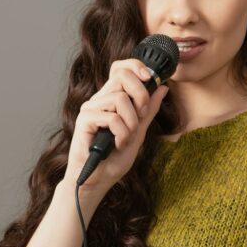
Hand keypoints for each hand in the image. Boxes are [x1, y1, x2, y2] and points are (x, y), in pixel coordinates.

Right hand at [64, 58, 169, 194]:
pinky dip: (121, 133)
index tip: (151, 78)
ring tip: (126, 138)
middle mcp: (99, 100)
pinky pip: (111, 117)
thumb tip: (162, 88)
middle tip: (141, 116)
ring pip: (119, 98)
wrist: (97, 180)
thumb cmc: (114, 159)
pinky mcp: (84, 120)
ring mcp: (90, 109)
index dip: (136, 66)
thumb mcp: (139, 132)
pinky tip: (117, 144)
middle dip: (140, 95)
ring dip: (131, 122)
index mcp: (111, 98)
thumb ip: (148, 110)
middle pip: (122, 76)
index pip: (121, 69)